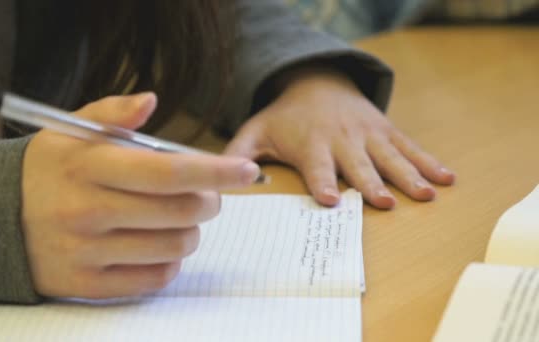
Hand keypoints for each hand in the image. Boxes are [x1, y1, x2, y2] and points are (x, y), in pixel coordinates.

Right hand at [22, 93, 260, 298]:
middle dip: (208, 200)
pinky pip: (155, 278)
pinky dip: (169, 260)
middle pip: (181, 211)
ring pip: (175, 246)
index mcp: (88, 166)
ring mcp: (86, 252)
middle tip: (203, 194)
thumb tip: (151, 100)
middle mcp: (87, 210)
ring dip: (190, 230)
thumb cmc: (47, 171)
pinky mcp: (87, 284)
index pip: (169, 171)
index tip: (247, 170)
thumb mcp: (70, 131)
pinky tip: (155, 243)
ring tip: (175, 218)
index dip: (216, 171)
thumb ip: (112, 113)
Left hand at [225, 70, 454, 208]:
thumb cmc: (284, 116)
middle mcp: (341, 139)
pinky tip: (447, 178)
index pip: (316, 167)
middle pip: (357, 165)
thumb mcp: (256, 130)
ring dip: (408, 175)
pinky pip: (409, 146)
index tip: (329, 199)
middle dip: (370, 184)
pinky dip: (429, 161)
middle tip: (384, 203)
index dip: (322, 182)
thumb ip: (238, 152)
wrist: (315, 80)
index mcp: (310, 144)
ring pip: (389, 157)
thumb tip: (222, 176)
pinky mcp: (385, 130)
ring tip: (426, 194)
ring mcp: (367, 134)